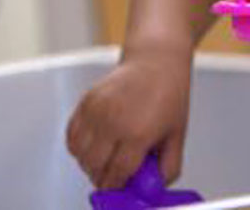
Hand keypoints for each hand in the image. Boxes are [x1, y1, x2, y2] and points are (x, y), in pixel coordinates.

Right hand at [65, 50, 190, 188]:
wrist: (156, 60)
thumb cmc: (169, 94)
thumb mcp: (177, 134)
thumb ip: (169, 166)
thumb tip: (155, 188)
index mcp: (138, 133)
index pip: (116, 175)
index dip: (117, 187)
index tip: (121, 189)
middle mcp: (113, 123)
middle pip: (95, 168)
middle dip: (104, 177)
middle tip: (115, 173)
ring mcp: (96, 111)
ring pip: (80, 155)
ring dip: (90, 163)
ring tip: (107, 156)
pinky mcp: (86, 102)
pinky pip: (72, 136)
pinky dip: (79, 147)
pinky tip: (97, 143)